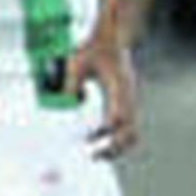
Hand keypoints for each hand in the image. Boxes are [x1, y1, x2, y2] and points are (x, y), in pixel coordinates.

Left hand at [64, 21, 137, 159]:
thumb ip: (70, 82)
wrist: (111, 38)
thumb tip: (63, 104)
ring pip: (132, 133)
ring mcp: (131, 101)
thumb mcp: (76, 62)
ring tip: (97, 155)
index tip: (90, 141)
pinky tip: (96, 139)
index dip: (106, 131)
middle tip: (94, 157)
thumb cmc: (93, 48)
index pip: (118, 115)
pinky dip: (116, 138)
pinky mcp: (128, 103)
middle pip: (130, 131)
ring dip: (117, 146)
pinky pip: (127, 127)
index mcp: (119, 85)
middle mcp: (129, 96)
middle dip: (114, 148)